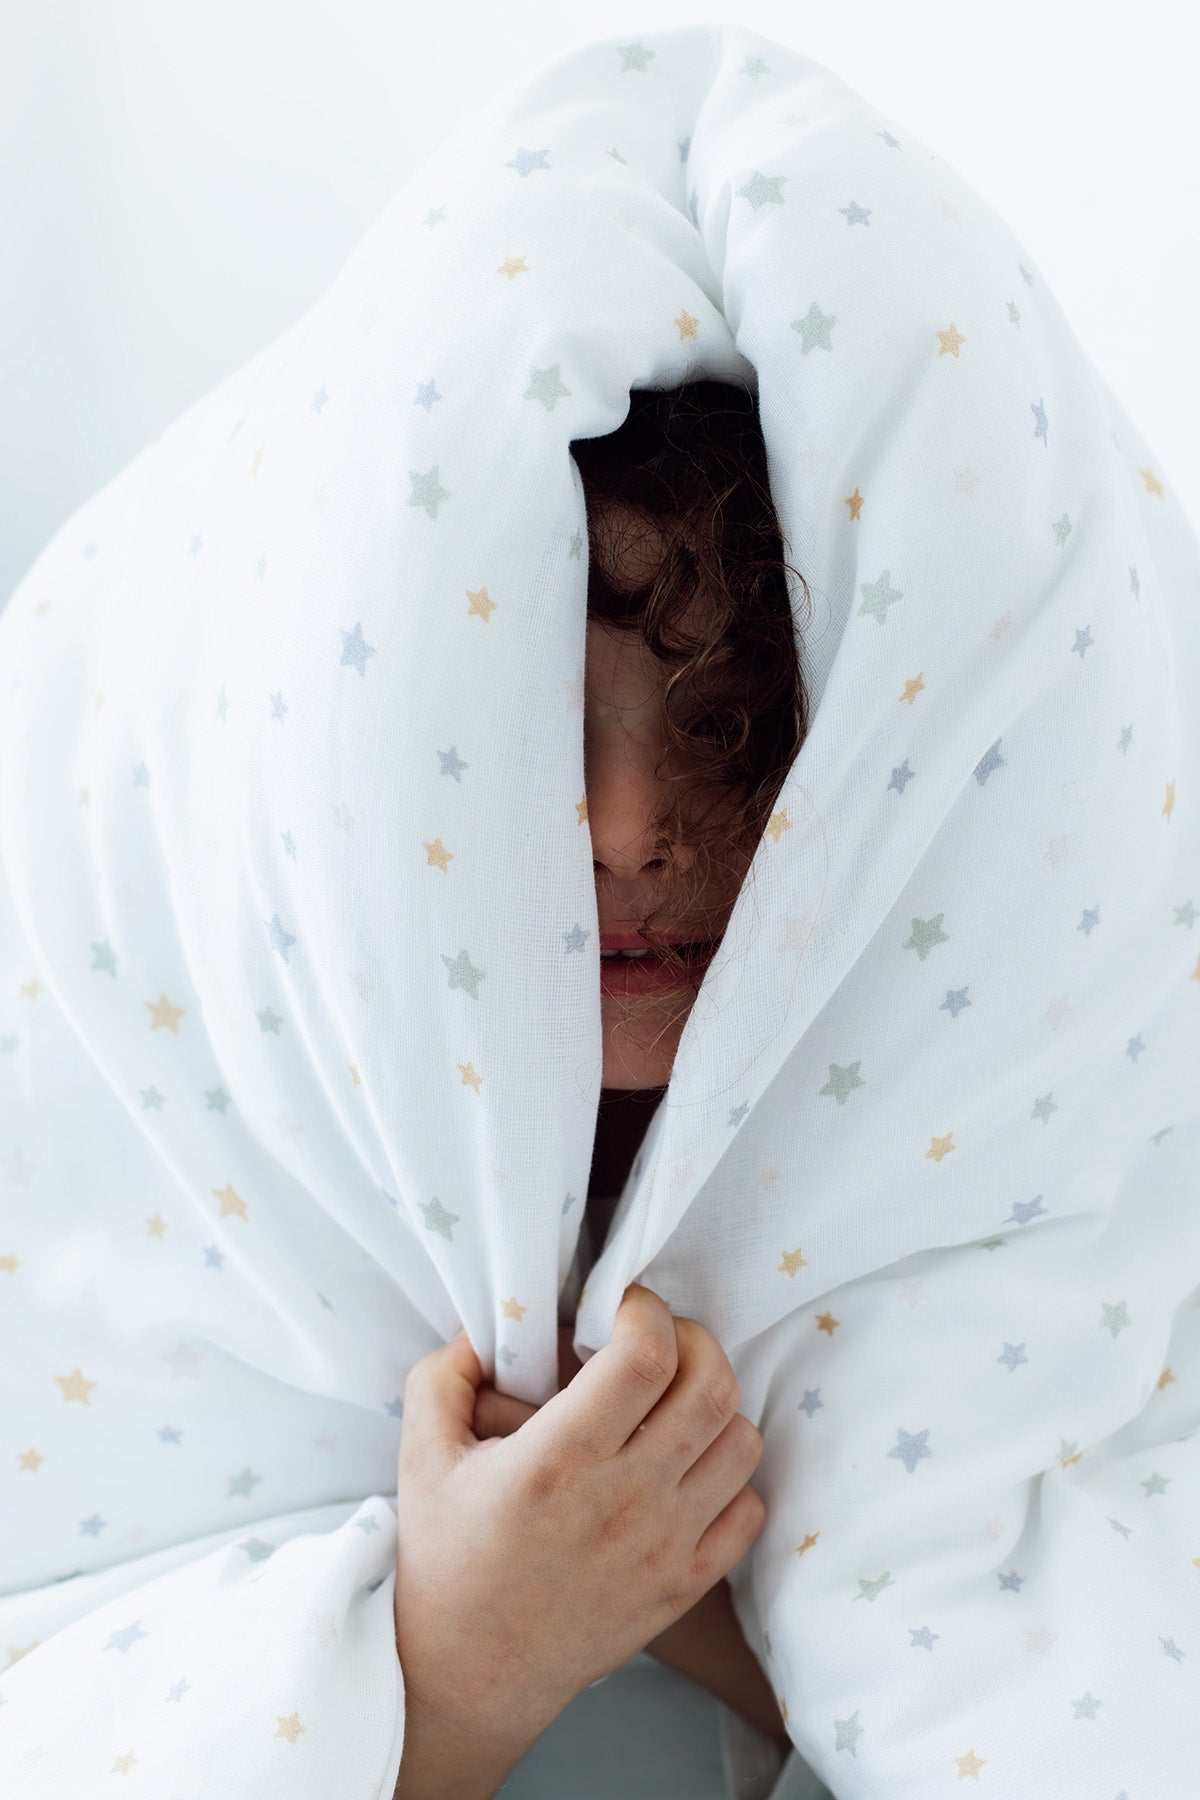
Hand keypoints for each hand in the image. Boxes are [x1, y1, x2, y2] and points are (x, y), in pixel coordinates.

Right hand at [393, 1285, 766, 1750]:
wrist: (468, 1676)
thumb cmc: (444, 1558)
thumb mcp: (420, 1454)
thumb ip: (446, 1373)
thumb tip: (490, 1324)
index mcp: (558, 1461)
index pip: (646, 1357)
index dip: (645, 1310)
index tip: (618, 1308)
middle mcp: (623, 1501)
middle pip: (712, 1386)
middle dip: (693, 1339)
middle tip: (656, 1342)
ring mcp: (664, 1547)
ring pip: (741, 1440)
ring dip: (713, 1404)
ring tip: (671, 1402)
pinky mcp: (685, 1585)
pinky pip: (749, 1508)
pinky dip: (728, 1475)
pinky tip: (683, 1467)